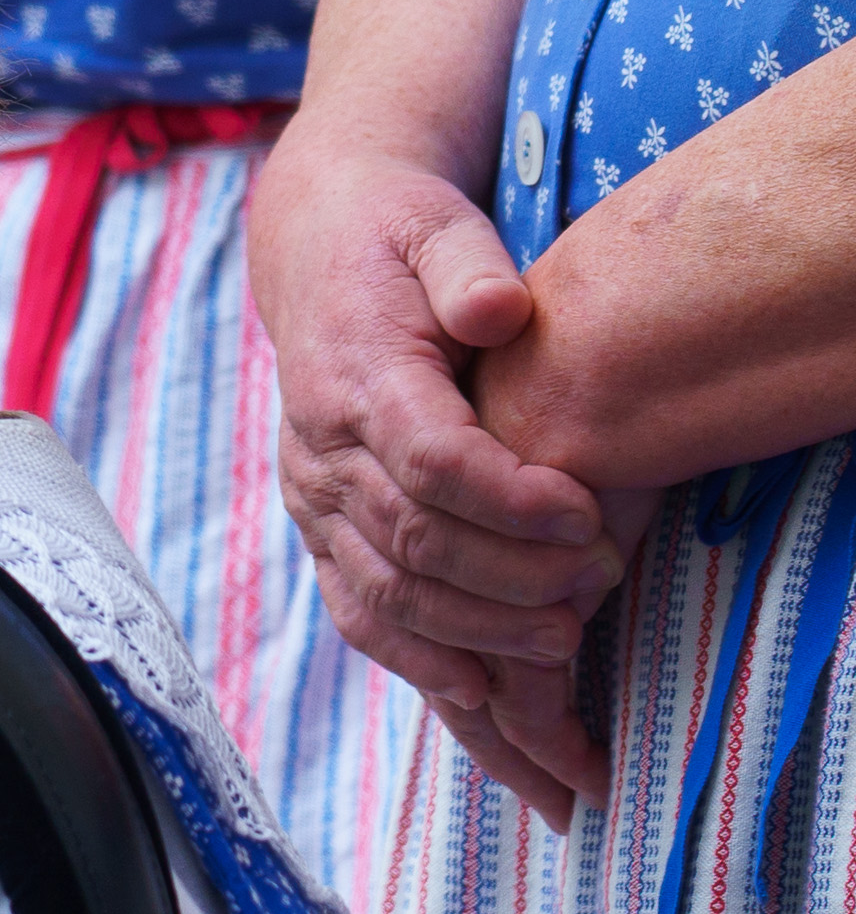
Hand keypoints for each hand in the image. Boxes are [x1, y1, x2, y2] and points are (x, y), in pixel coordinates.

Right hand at [247, 128, 623, 818]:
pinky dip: (415, 657)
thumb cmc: (398, 239)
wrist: (318, 253)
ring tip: (562, 642)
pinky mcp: (320, 529)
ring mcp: (314, 499)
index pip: (428, 461)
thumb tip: (500, 310)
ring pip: (384, 591)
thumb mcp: (437, 225)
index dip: (509, 502)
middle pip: (411, 540)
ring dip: (475, 631)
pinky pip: (358, 610)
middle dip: (509, 578)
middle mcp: (321, 450)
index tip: (588, 518)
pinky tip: (478, 688)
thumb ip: (467, 267)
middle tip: (599, 585)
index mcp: (354, 376)